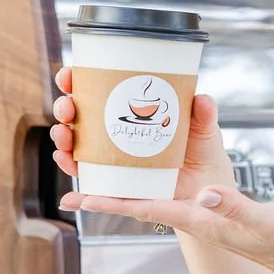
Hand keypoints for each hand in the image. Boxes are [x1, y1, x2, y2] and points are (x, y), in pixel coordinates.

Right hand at [51, 65, 232, 201]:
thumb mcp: (204, 130)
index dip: (77, 82)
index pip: (95, 92)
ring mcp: (113, 162)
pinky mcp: (118, 190)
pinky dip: (78, 195)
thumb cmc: (203, 152)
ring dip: (63, 144)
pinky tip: (70, 196)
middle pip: (78, 118)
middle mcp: (115, 135)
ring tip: (64, 140)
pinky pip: (92, 191)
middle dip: (65, 110)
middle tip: (67, 108)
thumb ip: (203, 115)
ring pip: (77, 151)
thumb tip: (201, 99)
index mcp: (130, 112)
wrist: (211, 190)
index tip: (69, 76)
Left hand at [59, 181, 273, 273]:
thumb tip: (206, 194)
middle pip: (139, 200)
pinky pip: (178, 186)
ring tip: (103, 160)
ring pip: (155, 192)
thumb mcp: (264, 220)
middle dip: (106, 189)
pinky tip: (156, 157)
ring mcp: (204, 213)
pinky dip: (159, 172)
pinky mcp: (215, 206)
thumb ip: (236, 207)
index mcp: (200, 220)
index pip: (144, 209)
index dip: (107, 202)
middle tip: (73, 169)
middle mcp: (195, 216)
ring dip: (129, 180)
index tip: (73, 197)